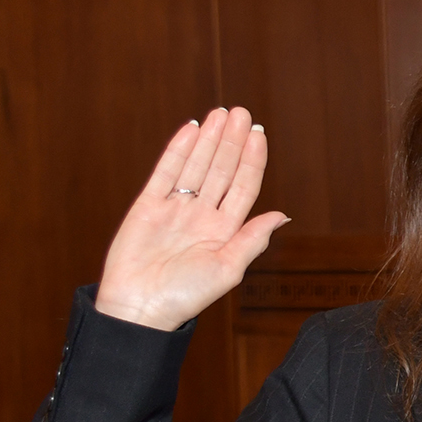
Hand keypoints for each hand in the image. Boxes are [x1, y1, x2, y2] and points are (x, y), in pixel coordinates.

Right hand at [96, 107, 288, 330]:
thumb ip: (252, 240)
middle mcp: (202, 215)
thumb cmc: (185, 297)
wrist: (139, 308)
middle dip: (231, 142)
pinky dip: (178, 150)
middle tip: (241, 113)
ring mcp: (175, 209)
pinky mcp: (148, 206)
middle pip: (221, 170)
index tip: (258, 134)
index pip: (243, 187)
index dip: (251, 160)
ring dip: (209, 140)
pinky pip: (165, 173)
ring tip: (220, 114)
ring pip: (196, 166)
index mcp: (225, 230)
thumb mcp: (227, 270)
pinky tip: (191, 129)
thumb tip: (282, 215)